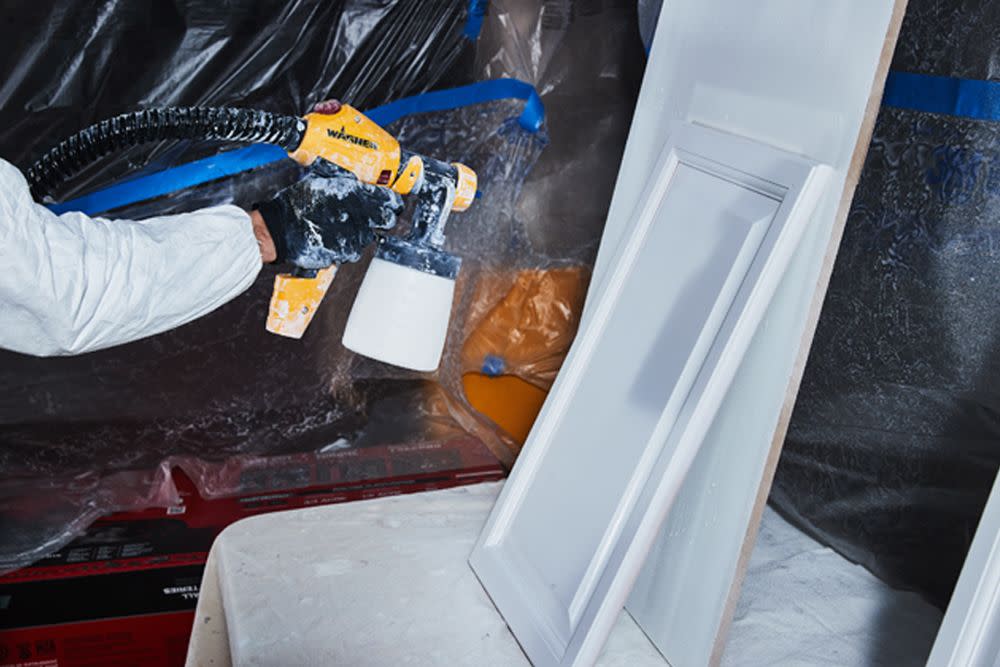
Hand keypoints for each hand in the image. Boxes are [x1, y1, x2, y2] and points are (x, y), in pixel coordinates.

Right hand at [255, 160, 401, 269]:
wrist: (279, 228)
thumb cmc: (297, 202)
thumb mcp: (321, 181)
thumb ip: (343, 182)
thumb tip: (360, 182)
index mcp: (354, 194)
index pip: (388, 199)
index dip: (393, 202)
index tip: (393, 204)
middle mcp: (357, 216)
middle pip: (385, 220)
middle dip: (381, 218)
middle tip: (372, 218)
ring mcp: (352, 236)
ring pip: (368, 237)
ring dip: (360, 233)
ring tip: (341, 227)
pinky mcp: (344, 253)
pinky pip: (353, 251)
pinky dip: (347, 246)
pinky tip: (333, 239)